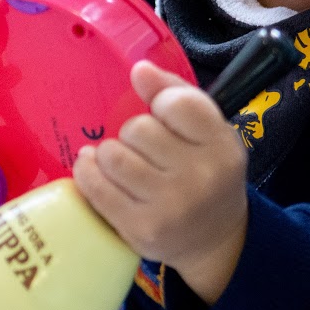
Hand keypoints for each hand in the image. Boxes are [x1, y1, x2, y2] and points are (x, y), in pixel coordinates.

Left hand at [73, 60, 248, 300]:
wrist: (214, 240)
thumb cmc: (206, 173)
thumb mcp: (207, 131)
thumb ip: (175, 93)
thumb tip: (140, 69)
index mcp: (222, 146)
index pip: (175, 103)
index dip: (160, 104)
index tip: (162, 117)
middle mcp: (201, 177)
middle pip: (138, 129)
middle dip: (134, 133)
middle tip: (143, 149)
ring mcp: (169, 206)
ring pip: (112, 156)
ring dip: (108, 153)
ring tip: (120, 160)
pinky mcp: (139, 228)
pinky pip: (95, 187)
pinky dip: (87, 172)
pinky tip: (94, 167)